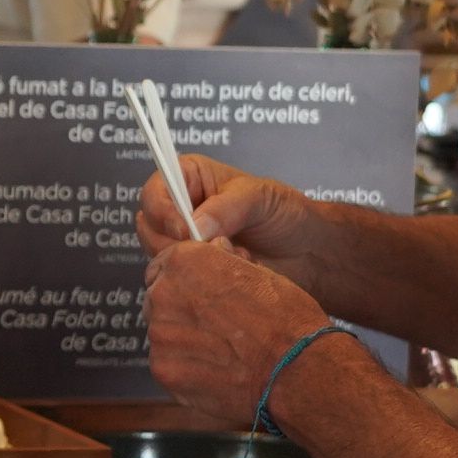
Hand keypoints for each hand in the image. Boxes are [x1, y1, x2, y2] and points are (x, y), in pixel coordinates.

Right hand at [137, 155, 324, 282]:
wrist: (308, 253)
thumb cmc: (285, 214)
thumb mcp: (259, 197)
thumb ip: (225, 208)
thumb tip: (194, 227)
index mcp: (189, 177)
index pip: (154, 192)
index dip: (163, 212)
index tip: (184, 232)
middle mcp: (179, 209)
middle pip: (149, 227)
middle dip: (176, 243)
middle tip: (210, 249)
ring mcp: (184, 242)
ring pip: (160, 256)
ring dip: (193, 262)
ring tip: (231, 255)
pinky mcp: (193, 270)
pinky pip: (179, 278)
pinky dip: (202, 280)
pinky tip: (231, 271)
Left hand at [140, 238, 334, 427]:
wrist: (294, 369)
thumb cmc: (285, 319)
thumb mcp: (256, 271)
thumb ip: (221, 262)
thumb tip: (213, 253)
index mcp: (184, 261)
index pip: (164, 265)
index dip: (183, 280)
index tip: (197, 293)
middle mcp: (164, 292)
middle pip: (159, 299)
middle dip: (181, 310)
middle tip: (214, 327)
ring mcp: (160, 333)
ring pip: (163, 333)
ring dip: (183, 340)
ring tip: (220, 351)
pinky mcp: (163, 369)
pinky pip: (167, 364)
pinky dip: (186, 368)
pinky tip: (215, 371)